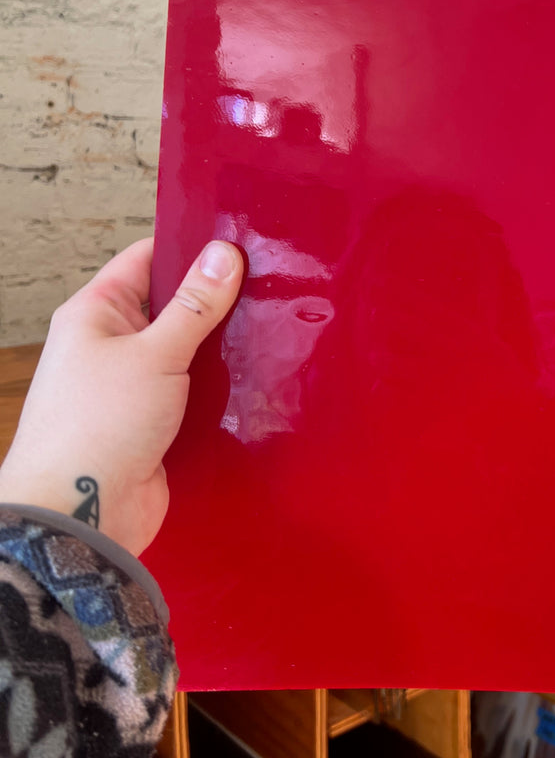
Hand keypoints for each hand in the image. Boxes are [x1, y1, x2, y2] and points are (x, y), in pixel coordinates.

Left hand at [0, 238, 243, 556]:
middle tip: (267, 284)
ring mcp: (133, 385)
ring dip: (219, 347)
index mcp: (96, 313)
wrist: (81, 516)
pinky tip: (254, 378)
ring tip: (269, 327)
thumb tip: (224, 254)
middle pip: (171, 305)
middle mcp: (111, 345)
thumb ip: (195, 305)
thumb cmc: (97, 428)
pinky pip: (192, 391)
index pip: (146, 259)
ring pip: (186, 351)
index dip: (190, 247)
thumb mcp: (155, 354)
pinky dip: (219, 387)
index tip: (238, 241)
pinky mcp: (154, 423)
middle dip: (214, 299)